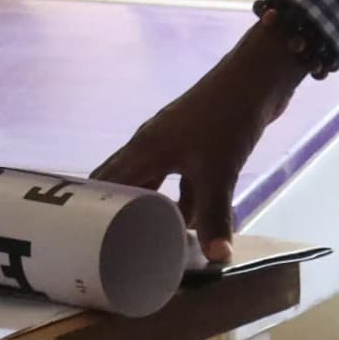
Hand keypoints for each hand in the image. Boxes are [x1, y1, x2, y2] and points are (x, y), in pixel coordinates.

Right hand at [94, 17, 308, 264]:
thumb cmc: (227, 120)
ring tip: (149, 242)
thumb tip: (217, 261)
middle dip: (120, 214)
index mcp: (143, 150)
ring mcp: (173, 143)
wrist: (256, 78)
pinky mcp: (196, 144)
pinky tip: (192, 222)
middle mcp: (150, 145)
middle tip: (114, 248)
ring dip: (153, 209)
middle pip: (125, 184)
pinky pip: (179, 179)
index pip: (103, 182)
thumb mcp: (219, 173)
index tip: (82, 239)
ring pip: (154, 183)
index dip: (90, 209)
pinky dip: (182, 200)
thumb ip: (216, 217)